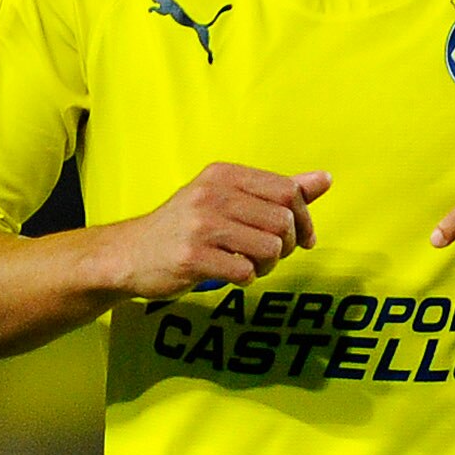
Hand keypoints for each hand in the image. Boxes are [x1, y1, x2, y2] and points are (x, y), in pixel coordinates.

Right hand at [104, 163, 332, 298]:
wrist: (129, 254)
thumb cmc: (186, 227)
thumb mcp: (227, 198)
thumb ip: (276, 191)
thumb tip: (324, 179)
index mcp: (224, 175)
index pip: (287, 191)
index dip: (304, 220)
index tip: (302, 240)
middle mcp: (212, 194)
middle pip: (283, 222)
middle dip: (286, 246)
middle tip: (269, 256)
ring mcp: (201, 226)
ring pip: (269, 248)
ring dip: (267, 265)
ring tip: (249, 265)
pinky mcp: (192, 257)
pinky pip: (245, 272)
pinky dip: (246, 279)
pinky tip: (231, 275)